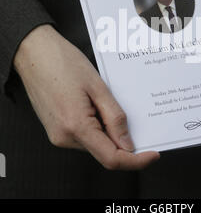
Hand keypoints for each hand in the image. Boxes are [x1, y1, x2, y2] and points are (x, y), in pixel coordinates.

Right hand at [14, 24, 159, 169]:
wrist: (34, 52)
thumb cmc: (63, 62)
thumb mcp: (98, 87)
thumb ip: (114, 118)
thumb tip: (127, 144)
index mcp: (76, 127)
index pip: (112, 158)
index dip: (136, 160)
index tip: (153, 154)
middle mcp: (64, 137)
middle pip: (104, 151)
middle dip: (123, 140)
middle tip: (135, 118)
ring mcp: (58, 134)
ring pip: (95, 142)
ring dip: (109, 129)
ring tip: (106, 101)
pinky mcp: (57, 128)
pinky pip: (84, 134)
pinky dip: (98, 125)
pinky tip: (97, 104)